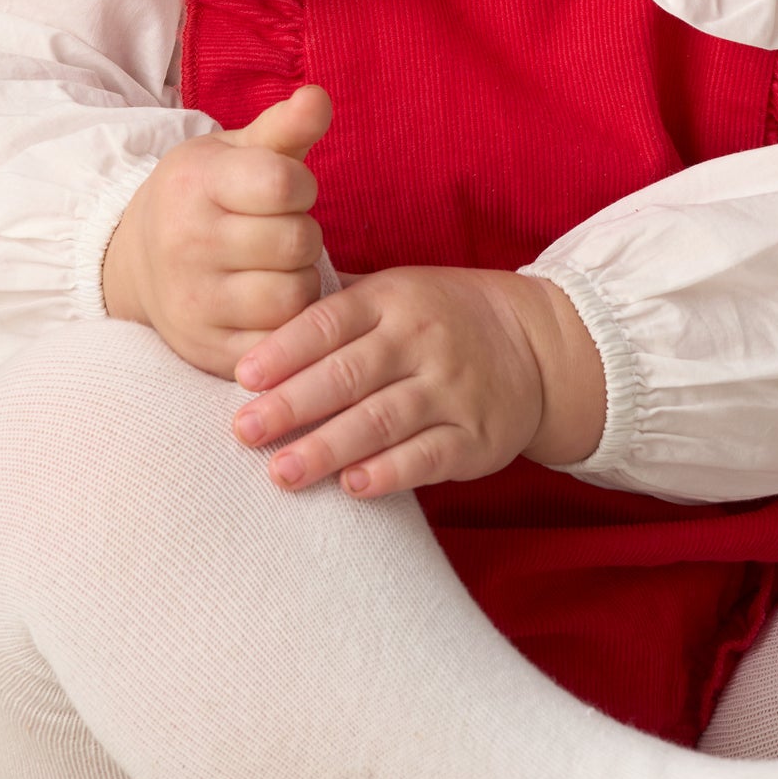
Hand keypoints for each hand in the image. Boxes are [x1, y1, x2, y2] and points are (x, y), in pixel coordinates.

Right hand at [100, 84, 333, 379]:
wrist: (136, 260)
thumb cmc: (203, 195)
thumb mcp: (235, 150)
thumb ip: (285, 126)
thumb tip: (318, 97)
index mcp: (194, 183)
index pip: (283, 183)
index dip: (301, 185)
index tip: (285, 189)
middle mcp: (186, 243)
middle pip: (297, 242)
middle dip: (303, 234)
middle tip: (281, 232)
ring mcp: (193, 301)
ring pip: (293, 296)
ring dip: (300, 281)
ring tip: (276, 268)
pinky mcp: (206, 348)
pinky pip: (279, 341)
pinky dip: (286, 323)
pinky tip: (268, 303)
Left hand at [227, 265, 571, 498]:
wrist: (534, 343)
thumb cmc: (440, 317)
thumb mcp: (395, 291)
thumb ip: (334, 308)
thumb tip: (251, 324)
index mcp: (392, 299)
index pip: (329, 322)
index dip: (284, 350)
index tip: (243, 378)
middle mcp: (421, 340)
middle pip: (348, 374)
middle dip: (292, 405)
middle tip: (244, 432)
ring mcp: (451, 389)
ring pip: (381, 420)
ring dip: (327, 448)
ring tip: (282, 472)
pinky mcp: (475, 436)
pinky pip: (427, 456)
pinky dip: (388, 473)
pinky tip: (352, 486)